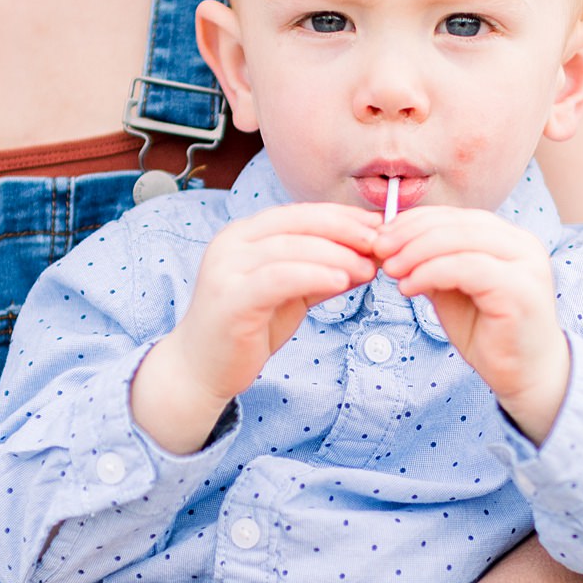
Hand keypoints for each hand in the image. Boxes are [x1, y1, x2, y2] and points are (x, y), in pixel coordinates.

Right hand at [132, 203, 377, 452]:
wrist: (202, 369)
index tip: (379, 226)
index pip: (300, 214)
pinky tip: (342, 282)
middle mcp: (231, 243)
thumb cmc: (247, 328)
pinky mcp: (230, 298)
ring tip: (369, 267)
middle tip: (380, 242)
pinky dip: (313, 275)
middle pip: (297, 223)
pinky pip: (278, 278)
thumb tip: (371, 259)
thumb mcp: (292, 294)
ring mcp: (226, 268)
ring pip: (289, 248)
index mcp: (245, 235)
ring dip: (336, 254)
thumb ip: (323, 273)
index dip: (342, 216)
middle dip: (344, 229)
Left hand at [377, 206, 569, 438]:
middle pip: (457, 222)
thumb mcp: (452, 291)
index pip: (456, 216)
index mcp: (508, 239)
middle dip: (411, 233)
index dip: (415, 221)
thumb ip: (430, 265)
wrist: (526, 376)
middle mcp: (522, 244)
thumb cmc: (489, 333)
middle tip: (380, 250)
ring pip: (461, 240)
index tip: (382, 236)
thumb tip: (388, 244)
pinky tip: (410, 287)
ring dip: (417, 252)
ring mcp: (525, 265)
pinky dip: (431, 272)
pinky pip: (467, 268)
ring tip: (391, 270)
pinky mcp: (520, 289)